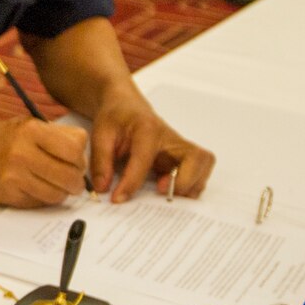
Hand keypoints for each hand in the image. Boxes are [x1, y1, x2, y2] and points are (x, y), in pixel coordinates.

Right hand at [0, 116, 87, 206]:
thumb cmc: (1, 140)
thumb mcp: (27, 125)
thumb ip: (56, 136)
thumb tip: (84, 155)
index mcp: (31, 130)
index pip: (75, 148)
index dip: (80, 158)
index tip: (75, 161)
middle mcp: (22, 152)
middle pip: (70, 174)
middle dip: (77, 181)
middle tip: (73, 180)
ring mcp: (15, 175)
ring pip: (58, 193)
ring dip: (63, 193)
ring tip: (57, 186)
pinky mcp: (11, 194)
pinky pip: (41, 202)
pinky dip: (46, 198)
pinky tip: (39, 189)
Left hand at [87, 89, 215, 202]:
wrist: (127, 106)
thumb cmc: (116, 117)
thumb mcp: (100, 134)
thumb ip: (101, 161)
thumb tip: (103, 189)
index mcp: (148, 129)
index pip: (145, 159)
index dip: (131, 182)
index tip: (118, 198)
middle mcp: (171, 138)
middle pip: (196, 158)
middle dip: (184, 181)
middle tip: (160, 191)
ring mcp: (180, 147)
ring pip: (203, 165)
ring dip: (191, 184)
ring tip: (166, 193)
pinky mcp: (182, 157)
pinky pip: (198, 172)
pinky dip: (190, 185)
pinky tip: (169, 189)